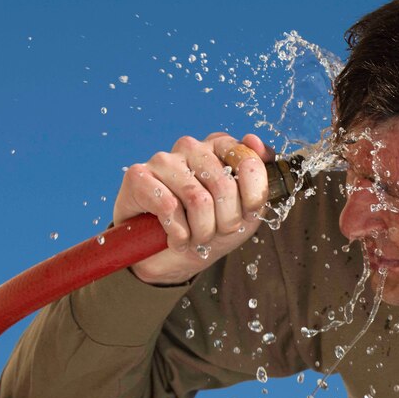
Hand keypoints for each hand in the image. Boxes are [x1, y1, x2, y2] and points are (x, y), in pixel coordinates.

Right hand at [114, 132, 274, 284]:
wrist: (174, 257)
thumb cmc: (212, 227)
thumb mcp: (248, 210)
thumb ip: (260, 178)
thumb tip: (254, 140)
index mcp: (221, 147)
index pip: (248, 161)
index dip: (253, 199)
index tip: (247, 216)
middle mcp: (192, 147)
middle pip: (224, 186)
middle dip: (226, 222)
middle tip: (216, 233)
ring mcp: (164, 159)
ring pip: (197, 199)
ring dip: (202, 232)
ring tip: (196, 238)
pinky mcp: (138, 176)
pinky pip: (168, 207)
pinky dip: (178, 234)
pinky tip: (176, 238)